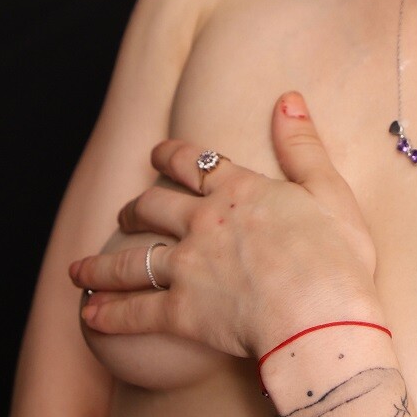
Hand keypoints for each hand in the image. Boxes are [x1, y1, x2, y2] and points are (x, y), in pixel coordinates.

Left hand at [68, 92, 381, 358]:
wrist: (319, 317)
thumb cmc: (336, 260)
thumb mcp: (330, 192)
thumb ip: (304, 146)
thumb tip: (287, 99)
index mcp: (240, 192)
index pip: (195, 164)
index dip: (171, 156)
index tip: (157, 154)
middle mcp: (205, 222)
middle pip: (154, 206)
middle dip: (134, 208)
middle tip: (125, 213)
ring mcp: (188, 267)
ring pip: (132, 260)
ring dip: (102, 265)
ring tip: (80, 269)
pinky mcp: (181, 312)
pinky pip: (136, 312)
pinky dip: (109, 314)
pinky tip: (90, 316)